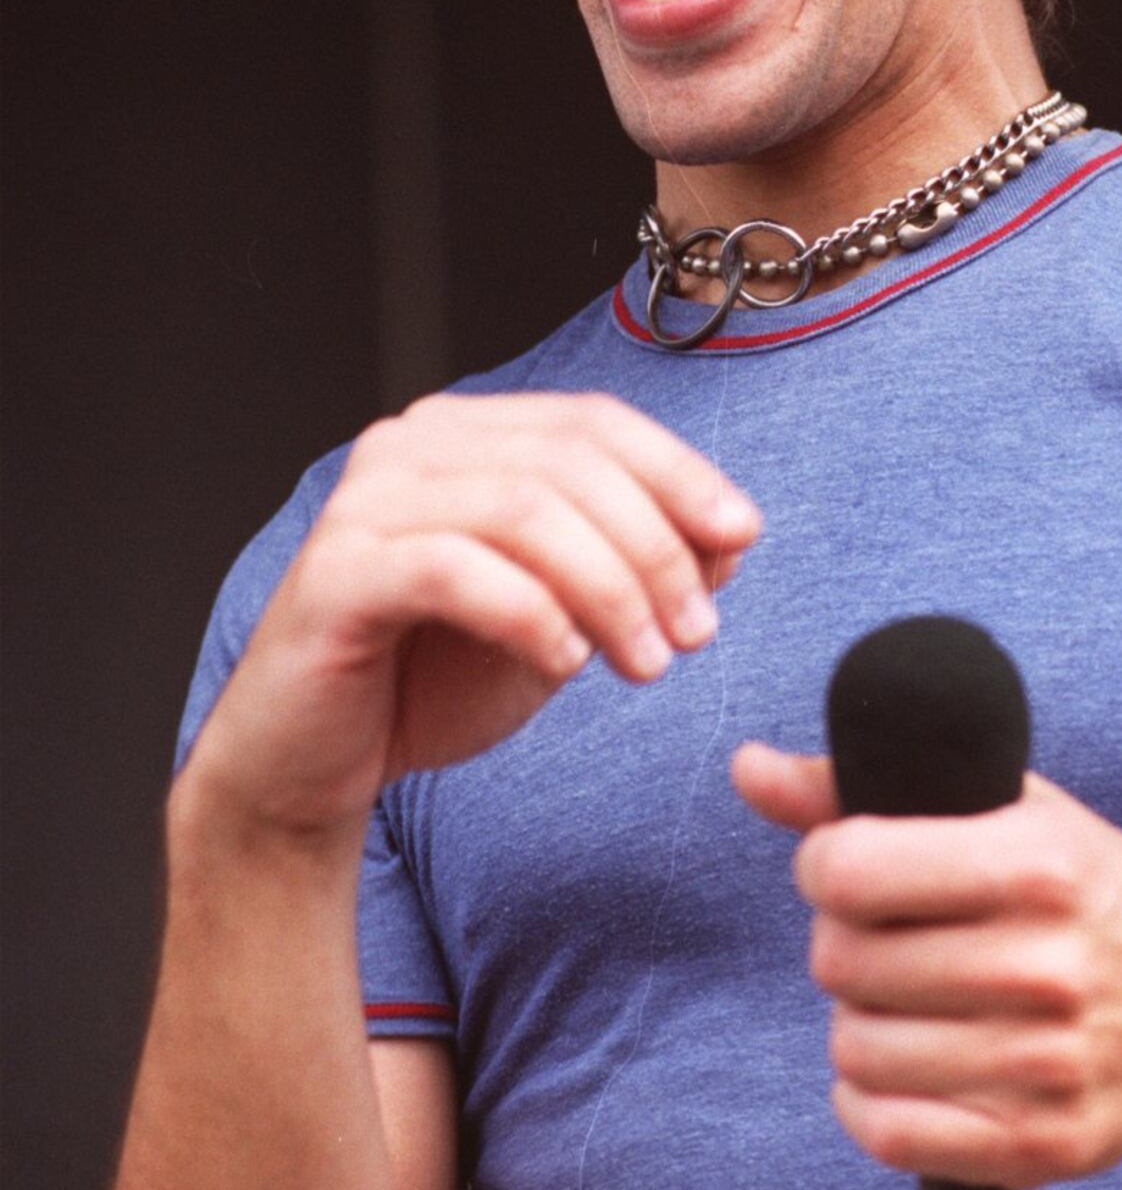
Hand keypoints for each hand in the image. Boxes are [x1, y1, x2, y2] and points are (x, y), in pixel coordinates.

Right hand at [179, 393, 759, 854]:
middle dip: (655, 546)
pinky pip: (457, 569)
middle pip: (570, 462)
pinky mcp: (337, 570)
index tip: (742, 534)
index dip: (679, 472)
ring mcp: (367, 502)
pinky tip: (565, 660)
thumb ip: (635, 564)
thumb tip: (730, 534)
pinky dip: (531, 613)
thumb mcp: (564, 616)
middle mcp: (411, 445)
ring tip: (647, 660)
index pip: (594, 421)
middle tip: (697, 629)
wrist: (311, 767)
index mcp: (467, 434)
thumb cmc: (427, 679)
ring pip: (524, 509)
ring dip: (609, 587)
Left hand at [731, 743, 1121, 1189]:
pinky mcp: (1044, 1145)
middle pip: (841, 962)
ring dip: (860, 1022)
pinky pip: (888, 1132)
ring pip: (854, 1050)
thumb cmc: (1077, 885)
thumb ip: (861, 787)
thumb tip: (748, 766)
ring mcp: (1048, 1065)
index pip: (848, 869)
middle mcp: (1047, 965)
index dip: (823, 866)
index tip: (847, 868)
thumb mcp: (999, 806)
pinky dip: (867, 1101)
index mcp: (1035, 865)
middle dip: (844, 943)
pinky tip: (903, 1064)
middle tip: (888, 936)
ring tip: (908, 998)